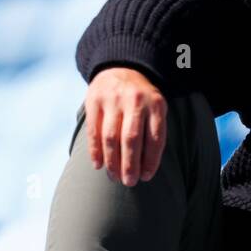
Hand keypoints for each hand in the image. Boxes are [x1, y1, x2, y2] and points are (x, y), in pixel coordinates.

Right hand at [84, 67, 167, 185]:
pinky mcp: (94, 100)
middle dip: (130, 164)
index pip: (155, 137)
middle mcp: (135, 101)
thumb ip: (154, 131)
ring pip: (111, 137)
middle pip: (131, 139)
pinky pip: (94, 130)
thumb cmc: (142, 98)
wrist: (121, 67)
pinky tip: (98, 165)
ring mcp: (113, 99)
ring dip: (112, 161)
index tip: (147, 177)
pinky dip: (95, 150)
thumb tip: (147, 167)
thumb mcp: (156, 107)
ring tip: (114, 177)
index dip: (151, 160)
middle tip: (129, 182)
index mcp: (156, 104)